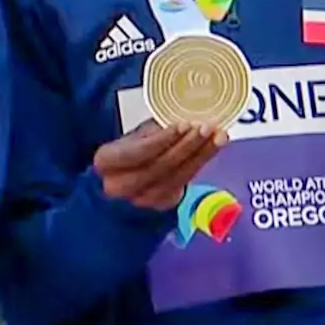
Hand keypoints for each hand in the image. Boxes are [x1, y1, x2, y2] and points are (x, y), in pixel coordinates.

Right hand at [93, 121, 226, 209]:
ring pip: (176, 177)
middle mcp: (120, 185)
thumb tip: (181, 120)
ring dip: (201, 155)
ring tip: (218, 136)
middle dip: (186, 146)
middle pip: (159, 167)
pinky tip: (213, 147)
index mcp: (107, 162)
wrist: (123, 184)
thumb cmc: (129, 153)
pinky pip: (185, 182)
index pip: (136, 153)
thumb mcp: (133, 136)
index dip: (161, 140)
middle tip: (207, 127)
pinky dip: (201, 163)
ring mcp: (142, 199)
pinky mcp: (162, 203)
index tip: (184, 125)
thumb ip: (152, 132)